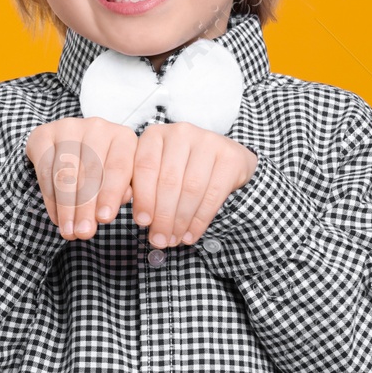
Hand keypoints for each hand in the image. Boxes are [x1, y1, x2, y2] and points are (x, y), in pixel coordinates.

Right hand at [24, 117, 137, 240]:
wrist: (69, 150)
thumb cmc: (102, 171)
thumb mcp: (118, 180)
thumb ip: (122, 190)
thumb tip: (124, 198)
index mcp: (123, 137)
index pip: (118, 167)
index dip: (111, 194)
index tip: (105, 220)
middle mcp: (97, 127)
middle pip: (90, 170)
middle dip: (86, 206)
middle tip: (84, 233)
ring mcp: (69, 127)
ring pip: (66, 171)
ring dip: (67, 206)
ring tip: (69, 230)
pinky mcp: (43, 133)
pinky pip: (45, 168)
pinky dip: (50, 197)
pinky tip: (56, 216)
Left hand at [130, 122, 257, 247]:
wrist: (223, 156)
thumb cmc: (180, 168)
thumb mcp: (157, 170)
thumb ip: (143, 188)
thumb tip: (142, 220)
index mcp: (155, 134)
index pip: (145, 167)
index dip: (143, 197)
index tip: (141, 222)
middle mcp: (181, 132)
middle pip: (169, 181)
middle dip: (162, 216)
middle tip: (158, 240)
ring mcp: (208, 141)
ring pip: (191, 189)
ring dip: (181, 221)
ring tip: (173, 240)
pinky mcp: (230, 157)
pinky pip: (213, 194)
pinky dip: (200, 219)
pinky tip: (190, 235)